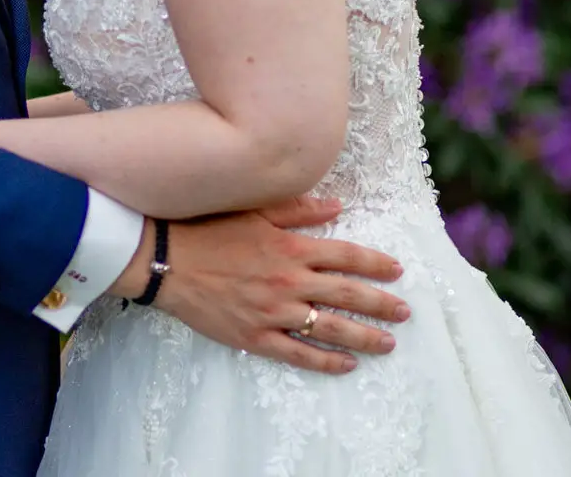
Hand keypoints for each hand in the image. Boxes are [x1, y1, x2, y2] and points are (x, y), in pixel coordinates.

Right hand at [146, 196, 411, 375]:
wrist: (165, 259)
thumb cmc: (208, 229)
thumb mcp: (255, 210)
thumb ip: (298, 210)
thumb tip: (337, 205)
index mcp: (291, 248)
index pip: (345, 256)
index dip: (375, 264)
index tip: (397, 271)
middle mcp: (289, 282)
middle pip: (346, 295)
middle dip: (380, 304)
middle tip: (405, 313)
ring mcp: (273, 313)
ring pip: (329, 328)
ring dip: (363, 336)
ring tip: (387, 343)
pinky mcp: (255, 337)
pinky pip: (298, 354)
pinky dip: (325, 361)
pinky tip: (346, 364)